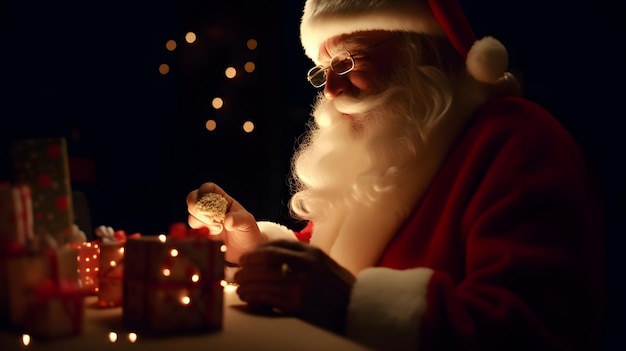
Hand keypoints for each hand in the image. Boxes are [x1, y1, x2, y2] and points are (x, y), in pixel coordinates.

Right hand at [187, 182, 263, 263]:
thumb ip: (239, 219)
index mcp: (222, 200)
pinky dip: (198, 235)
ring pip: (191, 217)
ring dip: (201, 224)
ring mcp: (204, 222)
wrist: (246, 250)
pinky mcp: (201, 236)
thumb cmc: (248, 232)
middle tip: (212, 220)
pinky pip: (192, 233)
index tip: (207, 201)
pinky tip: (211, 238)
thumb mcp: (248, 223)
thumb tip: (227, 220)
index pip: (208, 188)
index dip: (204, 190)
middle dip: (198, 209)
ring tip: (218, 230)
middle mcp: (210, 209)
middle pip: (193, 200)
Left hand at [234, 239, 355, 333]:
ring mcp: (302, 285)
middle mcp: (306, 265)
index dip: (256, 251)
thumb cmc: (337, 288)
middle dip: (247, 266)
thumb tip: (269, 258)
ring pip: (263, 279)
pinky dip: (252, 296)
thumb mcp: (323, 264)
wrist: (356, 310)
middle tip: (237, 272)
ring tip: (239, 286)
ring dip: (246, 283)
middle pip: (266, 260)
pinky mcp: (297, 305)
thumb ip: (301, 258)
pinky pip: (266, 297)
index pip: (276, 245)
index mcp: (312, 253)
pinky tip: (247, 297)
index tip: (246, 257)